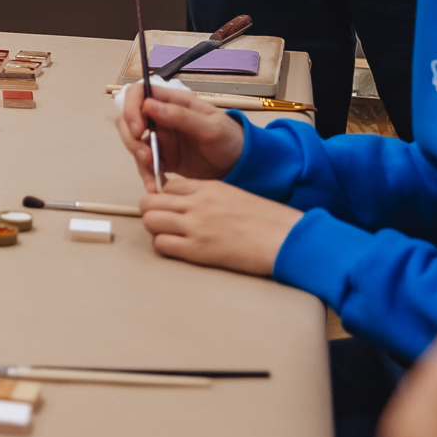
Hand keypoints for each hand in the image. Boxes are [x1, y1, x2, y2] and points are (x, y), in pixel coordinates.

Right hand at [117, 78, 244, 183]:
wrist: (243, 166)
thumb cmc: (232, 140)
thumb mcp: (211, 127)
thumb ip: (181, 116)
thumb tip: (149, 105)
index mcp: (174, 102)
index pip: (139, 94)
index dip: (131, 108)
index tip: (139, 129)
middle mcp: (162, 117)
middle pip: (129, 120)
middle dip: (131, 139)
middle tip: (144, 156)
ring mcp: (161, 138)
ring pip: (134, 143)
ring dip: (138, 159)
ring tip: (153, 175)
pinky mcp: (163, 158)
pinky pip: (145, 165)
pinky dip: (147, 176)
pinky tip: (156, 187)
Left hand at [138, 175, 301, 275]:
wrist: (287, 239)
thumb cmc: (268, 221)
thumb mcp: (235, 195)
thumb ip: (209, 196)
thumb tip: (190, 204)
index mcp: (208, 187)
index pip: (167, 186)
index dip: (165, 198)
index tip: (171, 208)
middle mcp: (197, 203)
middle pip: (150, 201)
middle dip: (151, 212)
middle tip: (163, 223)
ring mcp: (196, 226)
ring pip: (150, 221)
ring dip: (155, 229)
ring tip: (169, 237)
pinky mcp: (198, 250)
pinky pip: (162, 245)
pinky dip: (164, 247)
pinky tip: (177, 250)